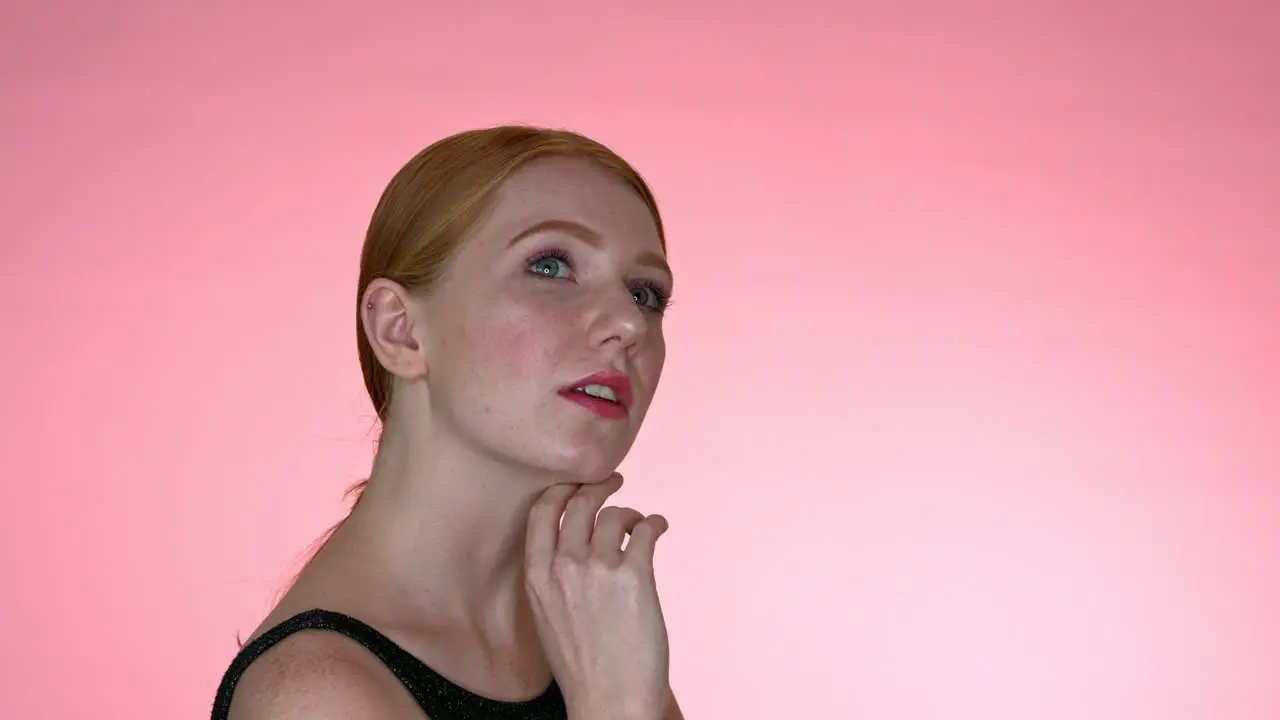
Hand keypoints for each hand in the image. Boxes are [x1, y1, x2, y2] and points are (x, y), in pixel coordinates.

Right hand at [524, 473, 671, 719]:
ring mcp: (599, 569)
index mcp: (537, 576)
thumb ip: (555, 576)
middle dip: (599, 487)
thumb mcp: (549, 615)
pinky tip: (659, 528)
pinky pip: (647, 529)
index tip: (577, 482)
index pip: (543, 511)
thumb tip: (578, 542)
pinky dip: (655, 523)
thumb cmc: (581, 664)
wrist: (609, 699)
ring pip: (616, 514)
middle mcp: (564, 566)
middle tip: (613, 481)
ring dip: (631, 514)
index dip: (563, 489)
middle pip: (580, 502)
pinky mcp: (635, 575)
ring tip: (641, 525)